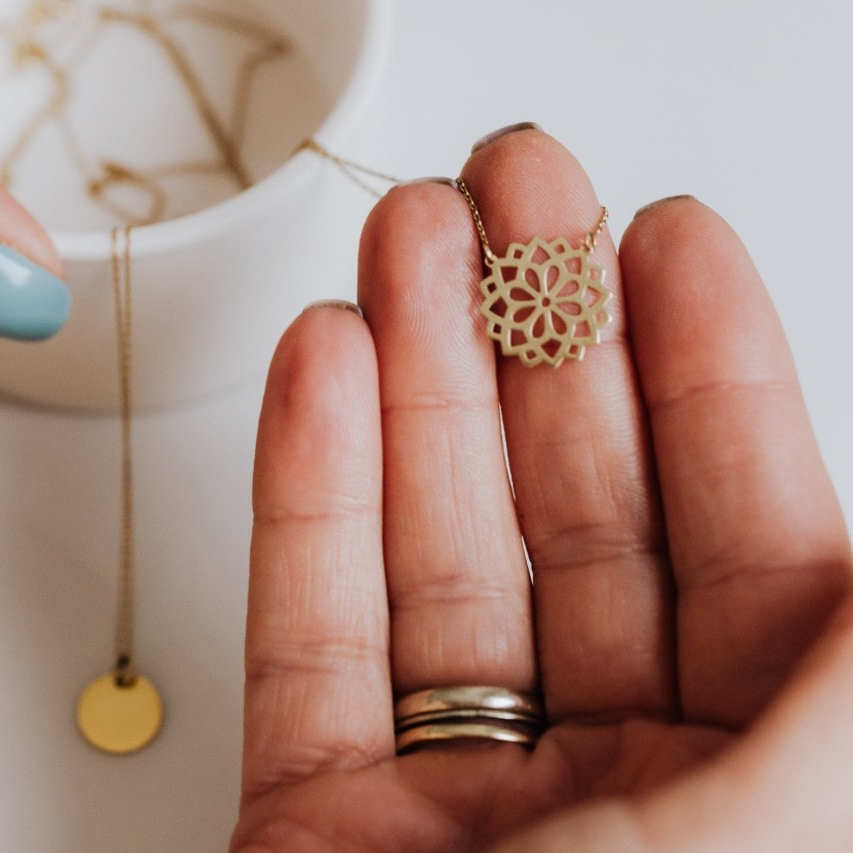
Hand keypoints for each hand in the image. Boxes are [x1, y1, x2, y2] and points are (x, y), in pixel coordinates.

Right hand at [234, 126, 852, 850]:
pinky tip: (320, 371)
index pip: (745, 539)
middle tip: (508, 199)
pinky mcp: (317, 803)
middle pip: (573, 517)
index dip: (703, 372)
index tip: (660, 235)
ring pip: (437, 551)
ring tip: (404, 244)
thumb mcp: (803, 833)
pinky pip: (314, 631)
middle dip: (535, 338)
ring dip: (413, 383)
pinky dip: (309, 493)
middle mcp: (612, 780)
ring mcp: (457, 790)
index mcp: (754, 779)